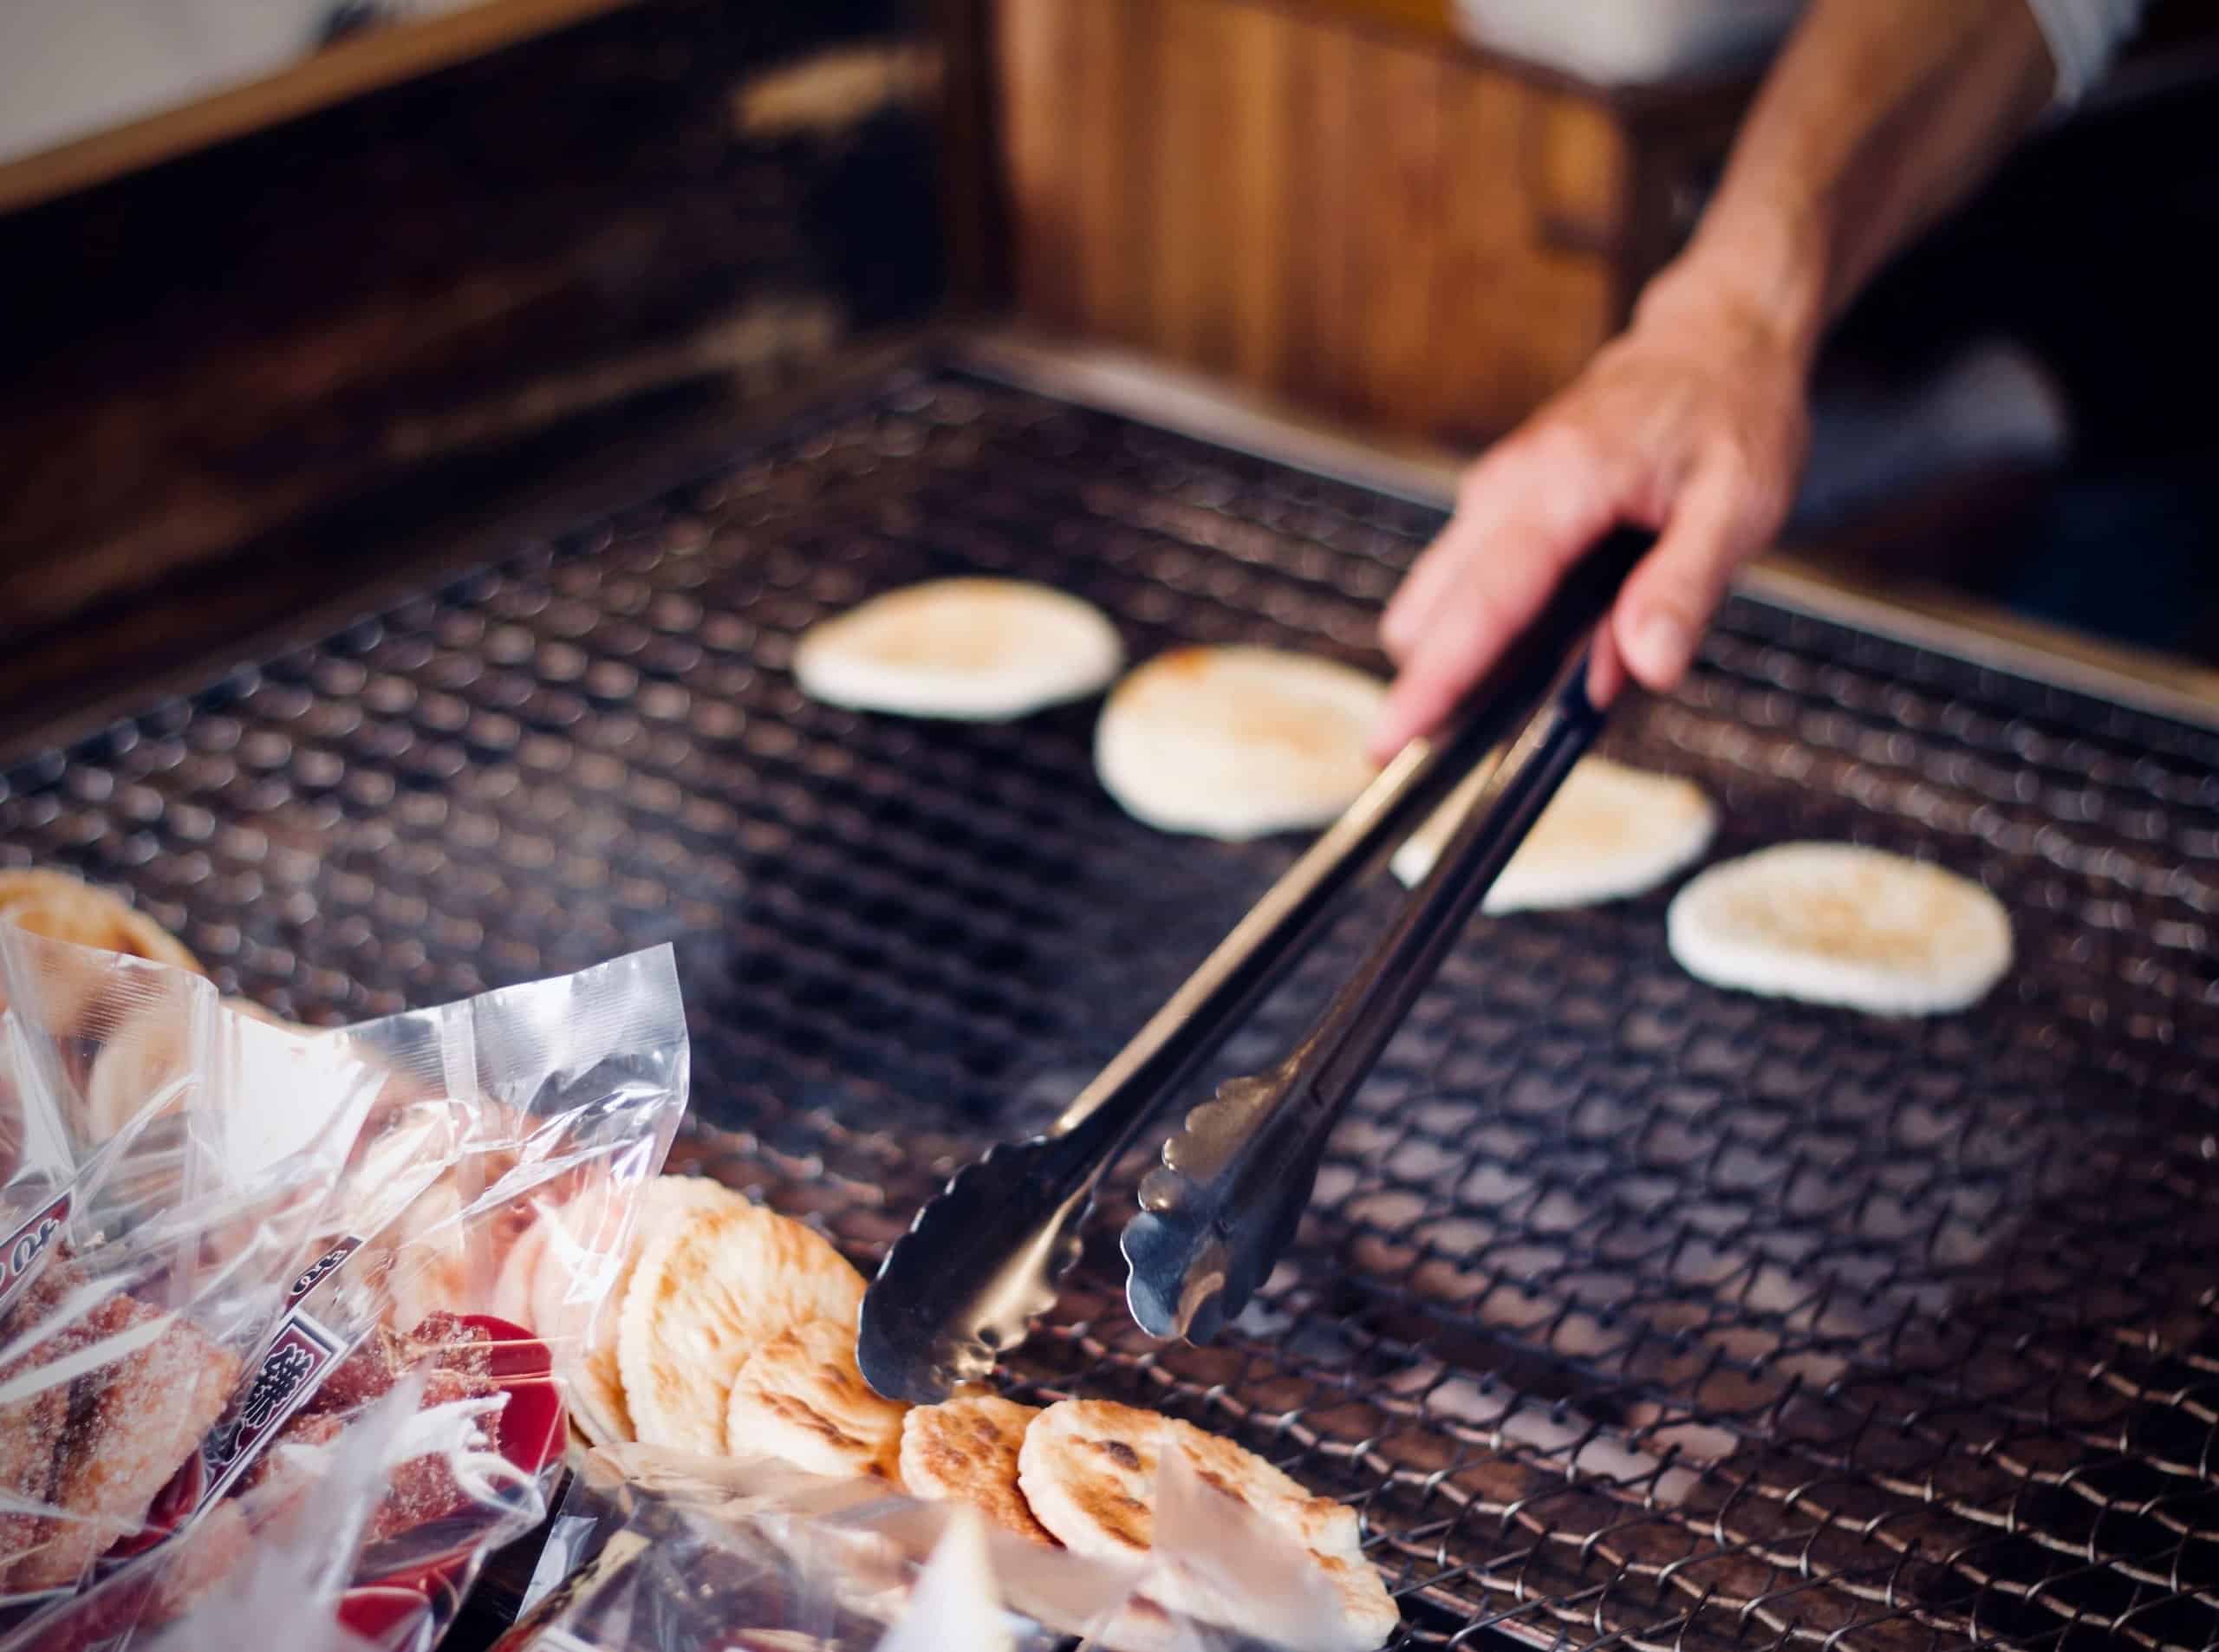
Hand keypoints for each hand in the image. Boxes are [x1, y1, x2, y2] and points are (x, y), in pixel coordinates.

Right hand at [1370, 268, 1813, 760]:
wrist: (1716, 337)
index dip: (1433, 683)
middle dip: (1439, 683)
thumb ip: (1684, 587)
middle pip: (1434, 611)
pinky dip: (1492, 621)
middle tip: (1486, 739)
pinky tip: (1563, 626)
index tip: (1390, 741)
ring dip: (1472, 653)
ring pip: (1441, 599)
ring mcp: (1494, 493)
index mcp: (1561, 486)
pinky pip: (1469, 579)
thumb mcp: (1740, 504)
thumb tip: (1644, 669)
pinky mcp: (1498, 501)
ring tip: (1562, 663)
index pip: (1481, 603)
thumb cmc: (1732, 412)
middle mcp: (1507, 488)